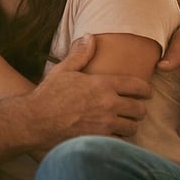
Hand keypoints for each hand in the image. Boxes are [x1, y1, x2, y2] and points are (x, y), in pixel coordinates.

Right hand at [27, 35, 149, 146]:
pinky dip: (118, 140)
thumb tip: (90, 37)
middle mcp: (108, 104)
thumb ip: (81, 54)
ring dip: (129, 125)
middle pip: (140, 109)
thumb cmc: (48, 95)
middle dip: (139, 109)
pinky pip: (119, 142)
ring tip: (124, 124)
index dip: (146, 90)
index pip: (138, 86)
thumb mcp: (63, 70)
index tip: (146, 92)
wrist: (34, 121)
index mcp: (103, 85)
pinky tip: (111, 136)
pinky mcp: (99, 141)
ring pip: (132, 127)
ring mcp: (105, 125)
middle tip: (134, 110)